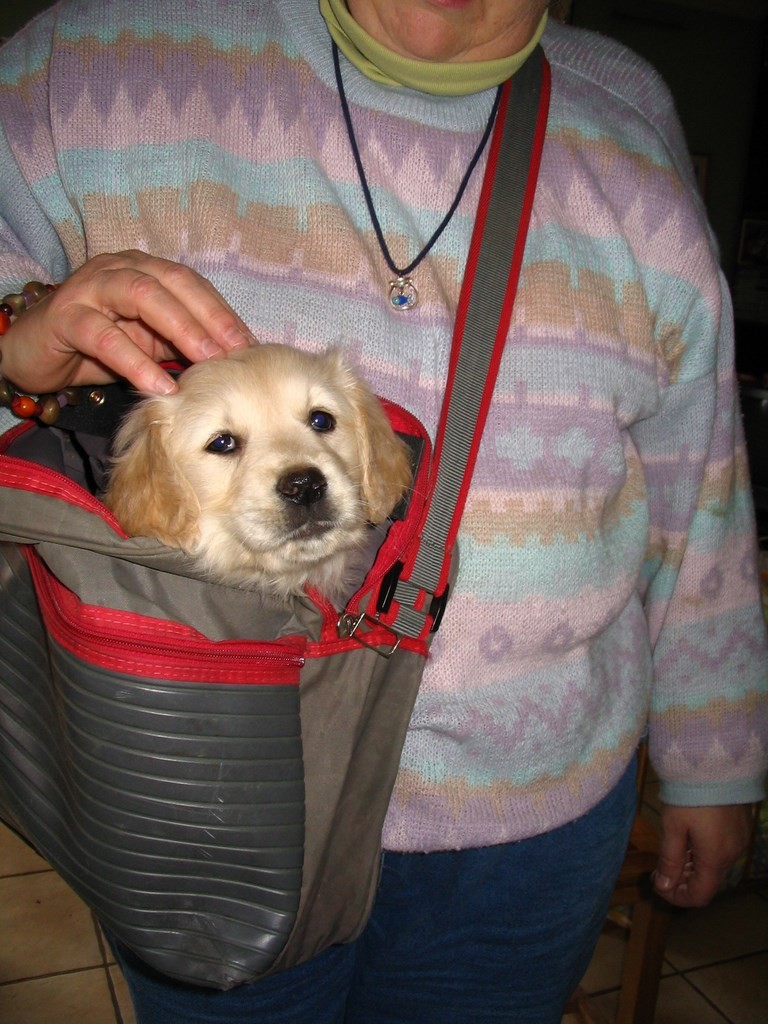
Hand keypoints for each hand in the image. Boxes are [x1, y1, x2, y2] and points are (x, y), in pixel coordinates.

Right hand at [0, 250, 254, 394]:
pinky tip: (159, 384)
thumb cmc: (100, 346)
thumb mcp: (150, 342)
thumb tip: (235, 361)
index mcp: (147, 271)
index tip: (252, 345)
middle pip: (174, 283)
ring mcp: (91, 289)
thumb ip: (183, 342)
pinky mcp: (65, 317)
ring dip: (180, 328)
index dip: (223, 312)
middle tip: (236, 352)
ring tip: (206, 361)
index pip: (193, 284)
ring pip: (141, 296)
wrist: (36, 353)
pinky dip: (135, 361)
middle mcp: (121, 270)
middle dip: (210, 317)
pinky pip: (104, 336)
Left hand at [653, 803, 753, 906]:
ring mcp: (740, 840)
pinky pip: (722, 849)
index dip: (678, 898)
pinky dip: (704, 852)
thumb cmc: (689, 795)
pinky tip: (689, 838)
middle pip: (708, 881)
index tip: (659, 886)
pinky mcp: (740, 827)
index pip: (700, 896)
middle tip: (660, 869)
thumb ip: (670, 859)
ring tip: (671, 852)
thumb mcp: (673, 827)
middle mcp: (733, 854)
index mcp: (715, 858)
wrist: (713, 762)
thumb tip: (664, 886)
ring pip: (715, 865)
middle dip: (683, 880)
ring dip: (693, 866)